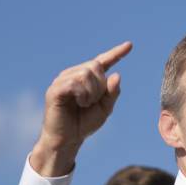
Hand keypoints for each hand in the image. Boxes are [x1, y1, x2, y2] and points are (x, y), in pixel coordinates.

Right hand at [31, 41, 132, 175]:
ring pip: (86, 74)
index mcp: (87, 78)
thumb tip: (117, 74)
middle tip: (92, 102)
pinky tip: (79, 103)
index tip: (130, 45)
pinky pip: (75, 83)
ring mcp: (62, 80)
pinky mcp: (55, 89)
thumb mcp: (105, 109)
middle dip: (100, 87)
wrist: (68, 139)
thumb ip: (112, 93)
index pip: (103, 61)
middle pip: (95, 67)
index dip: (116, 53)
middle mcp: (73, 74)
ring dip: (91, 93)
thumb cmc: (84, 123)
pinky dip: (83, 95)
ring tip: (84, 104)